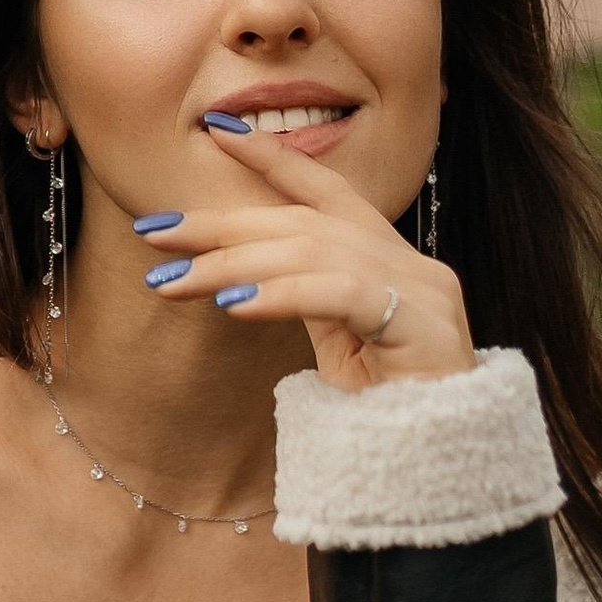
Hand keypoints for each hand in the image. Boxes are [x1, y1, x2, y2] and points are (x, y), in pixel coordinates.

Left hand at [138, 126, 474, 395]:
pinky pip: (339, 294)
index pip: (327, 192)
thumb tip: (236, 272)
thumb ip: (304, 296)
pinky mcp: (424, 325)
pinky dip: (280, 293)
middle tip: (155, 234)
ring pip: (312, 252)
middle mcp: (412, 263)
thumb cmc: (388, 414)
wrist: (446, 470)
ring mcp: (423, 291)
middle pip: (304, 223)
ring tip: (173, 282)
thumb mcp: (337, 344)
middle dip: (222, 224)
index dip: (275, 158)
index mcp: (391, 260)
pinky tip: (232, 303)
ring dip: (232, 265)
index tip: (218, 131)